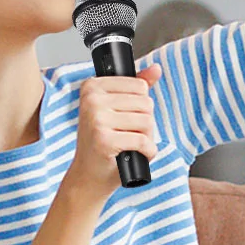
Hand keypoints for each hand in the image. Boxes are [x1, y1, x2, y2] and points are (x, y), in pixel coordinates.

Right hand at [64, 62, 162, 204]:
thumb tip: (156, 68)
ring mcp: (96, 119)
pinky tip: (135, 155)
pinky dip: (147, 152)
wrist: (88, 176)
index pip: (140, 86)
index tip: (124, 119)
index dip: (140, 107)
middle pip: (146, 103)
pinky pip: (143, 140)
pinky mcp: (104, 139)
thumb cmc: (103, 143)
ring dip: (146, 138)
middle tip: (127, 135)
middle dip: (145, 124)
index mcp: (92, 86)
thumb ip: (136, 87)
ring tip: (129, 145)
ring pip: (147, 121)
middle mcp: (91, 99)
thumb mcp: (117, 110)